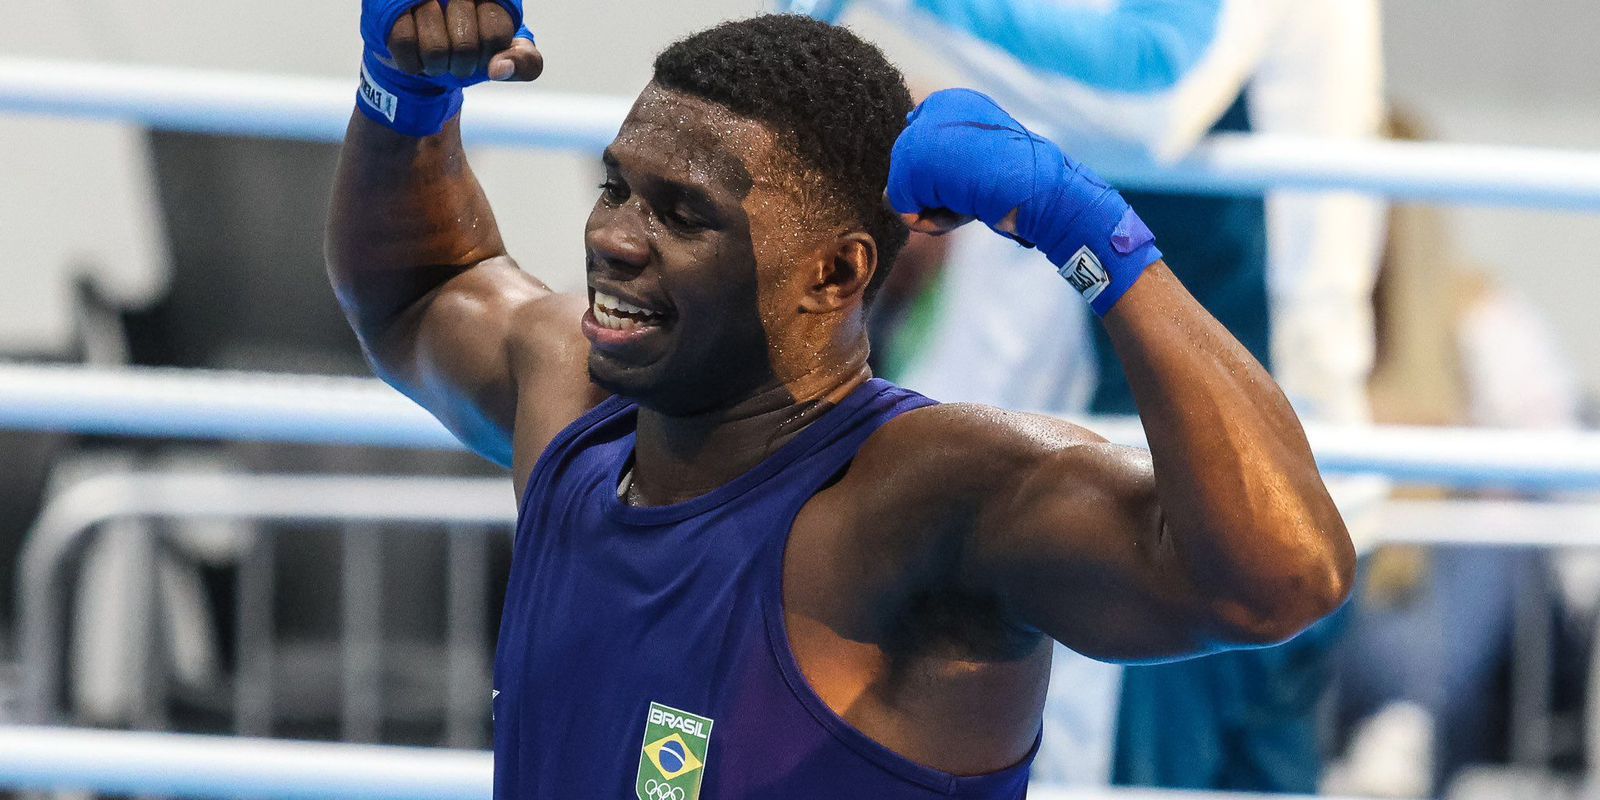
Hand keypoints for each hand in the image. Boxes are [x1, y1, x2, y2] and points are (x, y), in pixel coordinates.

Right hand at [356, 0, 539, 135]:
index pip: (495, 34)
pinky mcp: (392, 4)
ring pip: (435, 49)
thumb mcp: (509, 53)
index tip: (484, 53)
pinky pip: (404, 44)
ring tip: (437, 59)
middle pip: (466, 46)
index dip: (490, 56)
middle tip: (458, 59)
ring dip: (438, 68)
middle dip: (463, 66)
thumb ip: (525, 62)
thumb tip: (499, 70)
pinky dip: (413, 64)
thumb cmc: (475, 43)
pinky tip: (417, 57)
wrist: (426, 44)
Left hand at [886, 88, 1159, 315]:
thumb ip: (934, 180)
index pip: (922, 157)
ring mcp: (919, 132)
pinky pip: (902, 209)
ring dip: (938, 211)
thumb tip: (884, 197)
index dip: (947, 184)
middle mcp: (932, 109)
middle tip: (981, 189)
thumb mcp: (976, 176)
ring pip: (903, 195)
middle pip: (910, 179)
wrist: (1040, 187)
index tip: (980, 177)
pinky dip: (932, 220)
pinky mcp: (911, 159)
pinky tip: (964, 204)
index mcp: (952, 104)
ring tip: (973, 196)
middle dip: (940, 198)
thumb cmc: (1019, 188)